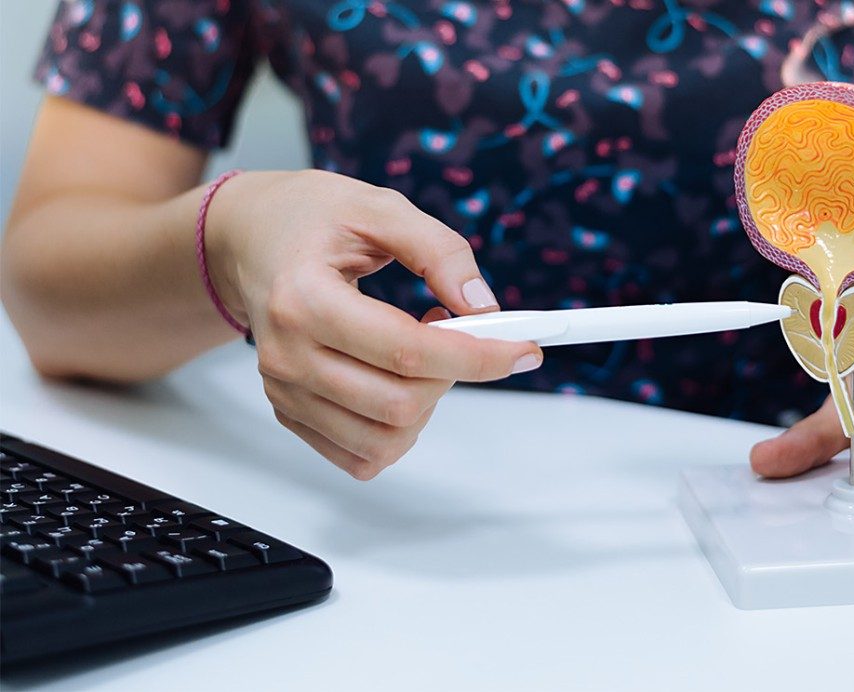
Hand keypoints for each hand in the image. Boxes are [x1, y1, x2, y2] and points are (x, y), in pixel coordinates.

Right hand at [205, 170, 541, 478]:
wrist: (248, 240)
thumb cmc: (311, 218)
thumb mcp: (379, 208)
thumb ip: (440, 251)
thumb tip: (485, 309)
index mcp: (304, 300)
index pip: (408, 352)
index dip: (478, 357)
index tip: (525, 350)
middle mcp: (286, 355)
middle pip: (401, 404)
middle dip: (453, 374)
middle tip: (453, 329)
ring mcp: (284, 391)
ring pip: (385, 441)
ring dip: (427, 404)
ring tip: (419, 350)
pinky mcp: (289, 412)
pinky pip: (361, 454)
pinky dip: (398, 429)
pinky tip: (396, 379)